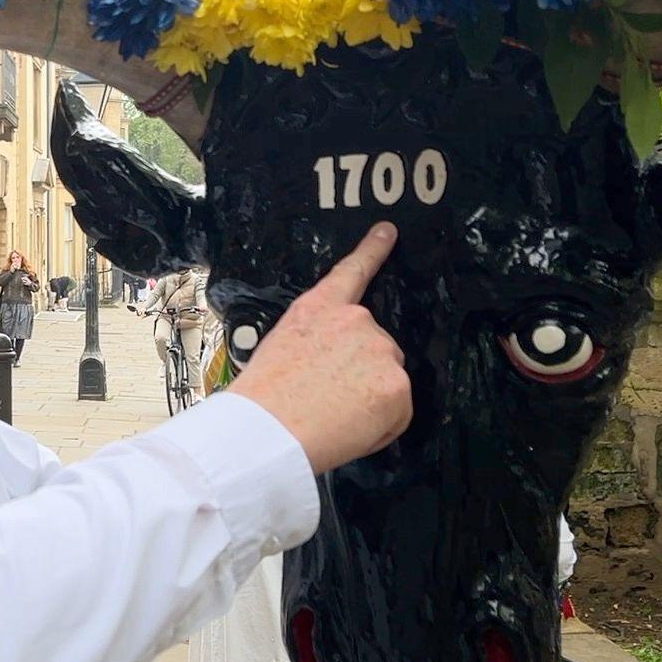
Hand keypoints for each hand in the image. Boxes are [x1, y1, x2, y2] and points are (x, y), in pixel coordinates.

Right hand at [226, 223, 411, 474]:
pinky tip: (348, 428)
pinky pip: (396, 413)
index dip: (372, 250)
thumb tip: (333, 364)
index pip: (352, 272)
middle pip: (375, 346)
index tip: (388, 231)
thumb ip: (315, 341)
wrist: (269, 429)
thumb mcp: (278, 348)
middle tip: (327, 397)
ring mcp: (381, 351)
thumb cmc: (264, 397)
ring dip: (370, 400)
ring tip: (332, 416)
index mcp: (319, 308)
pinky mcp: (397, 385)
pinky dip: (379, 426)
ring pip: (386, 381)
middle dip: (361, 372)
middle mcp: (356, 321)